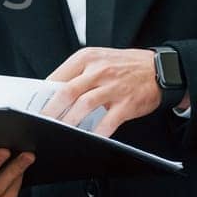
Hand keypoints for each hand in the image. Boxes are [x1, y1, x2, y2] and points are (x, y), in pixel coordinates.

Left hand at [39, 47, 165, 138]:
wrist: (161, 69)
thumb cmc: (126, 65)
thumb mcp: (99, 59)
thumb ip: (78, 73)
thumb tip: (53, 92)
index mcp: (87, 58)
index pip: (58, 76)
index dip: (43, 94)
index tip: (35, 106)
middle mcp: (99, 70)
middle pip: (66, 92)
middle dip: (50, 110)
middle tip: (41, 122)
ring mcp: (113, 87)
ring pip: (83, 106)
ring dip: (69, 122)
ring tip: (59, 132)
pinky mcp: (126, 104)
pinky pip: (107, 122)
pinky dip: (96, 133)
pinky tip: (88, 138)